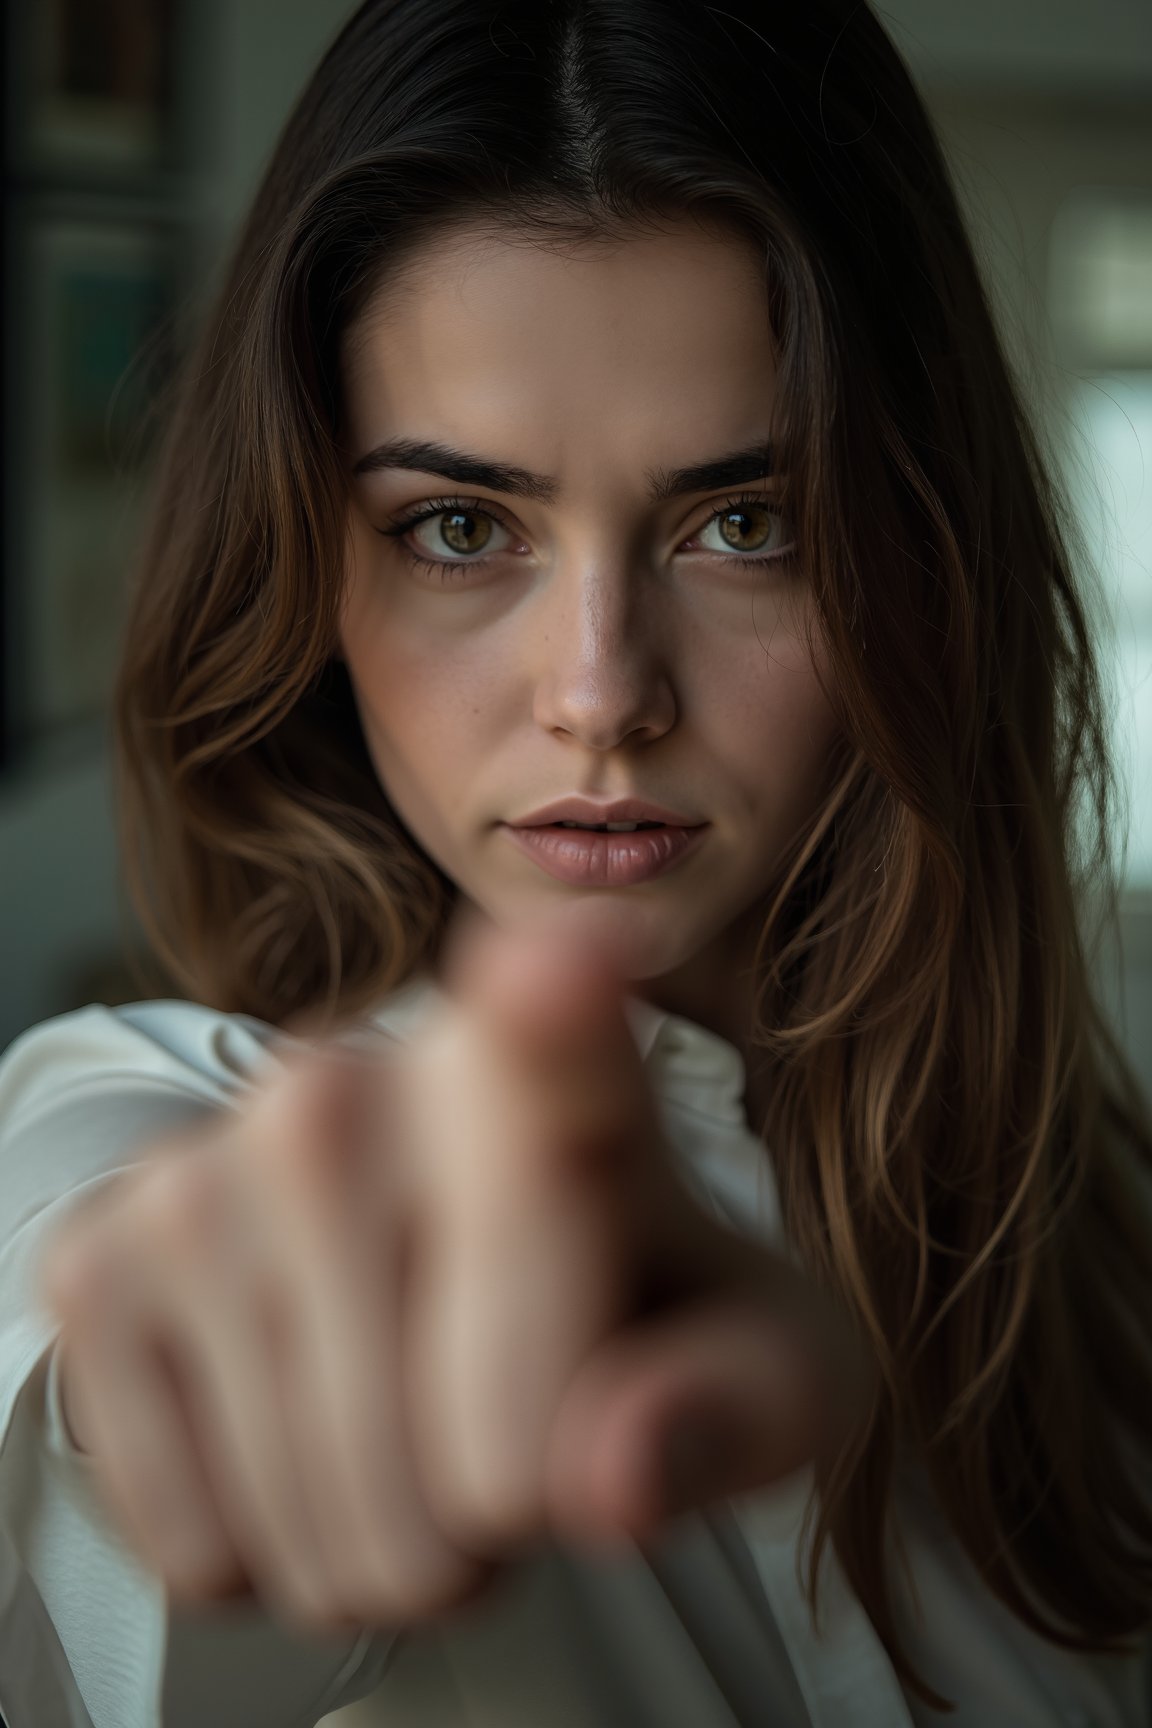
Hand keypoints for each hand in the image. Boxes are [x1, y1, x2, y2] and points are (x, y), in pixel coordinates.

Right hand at [37, 908, 867, 1636]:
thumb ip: (730, 1408)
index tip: (564, 964)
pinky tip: (298, 1445)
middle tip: (512, 1437)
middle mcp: (356, 1084)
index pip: (546, 1041)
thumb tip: (610, 1475)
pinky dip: (265, 1552)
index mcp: (558, 1072)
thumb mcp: (762, 1363)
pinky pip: (201, 1534)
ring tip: (413, 1443)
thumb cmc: (633, 1308)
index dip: (546, 1012)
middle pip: (476, 1466)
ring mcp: (209, 1165)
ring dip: (389, 1546)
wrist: (454, 1283)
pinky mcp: (100, 1258)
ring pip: (332, 1517)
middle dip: (508, 1522)